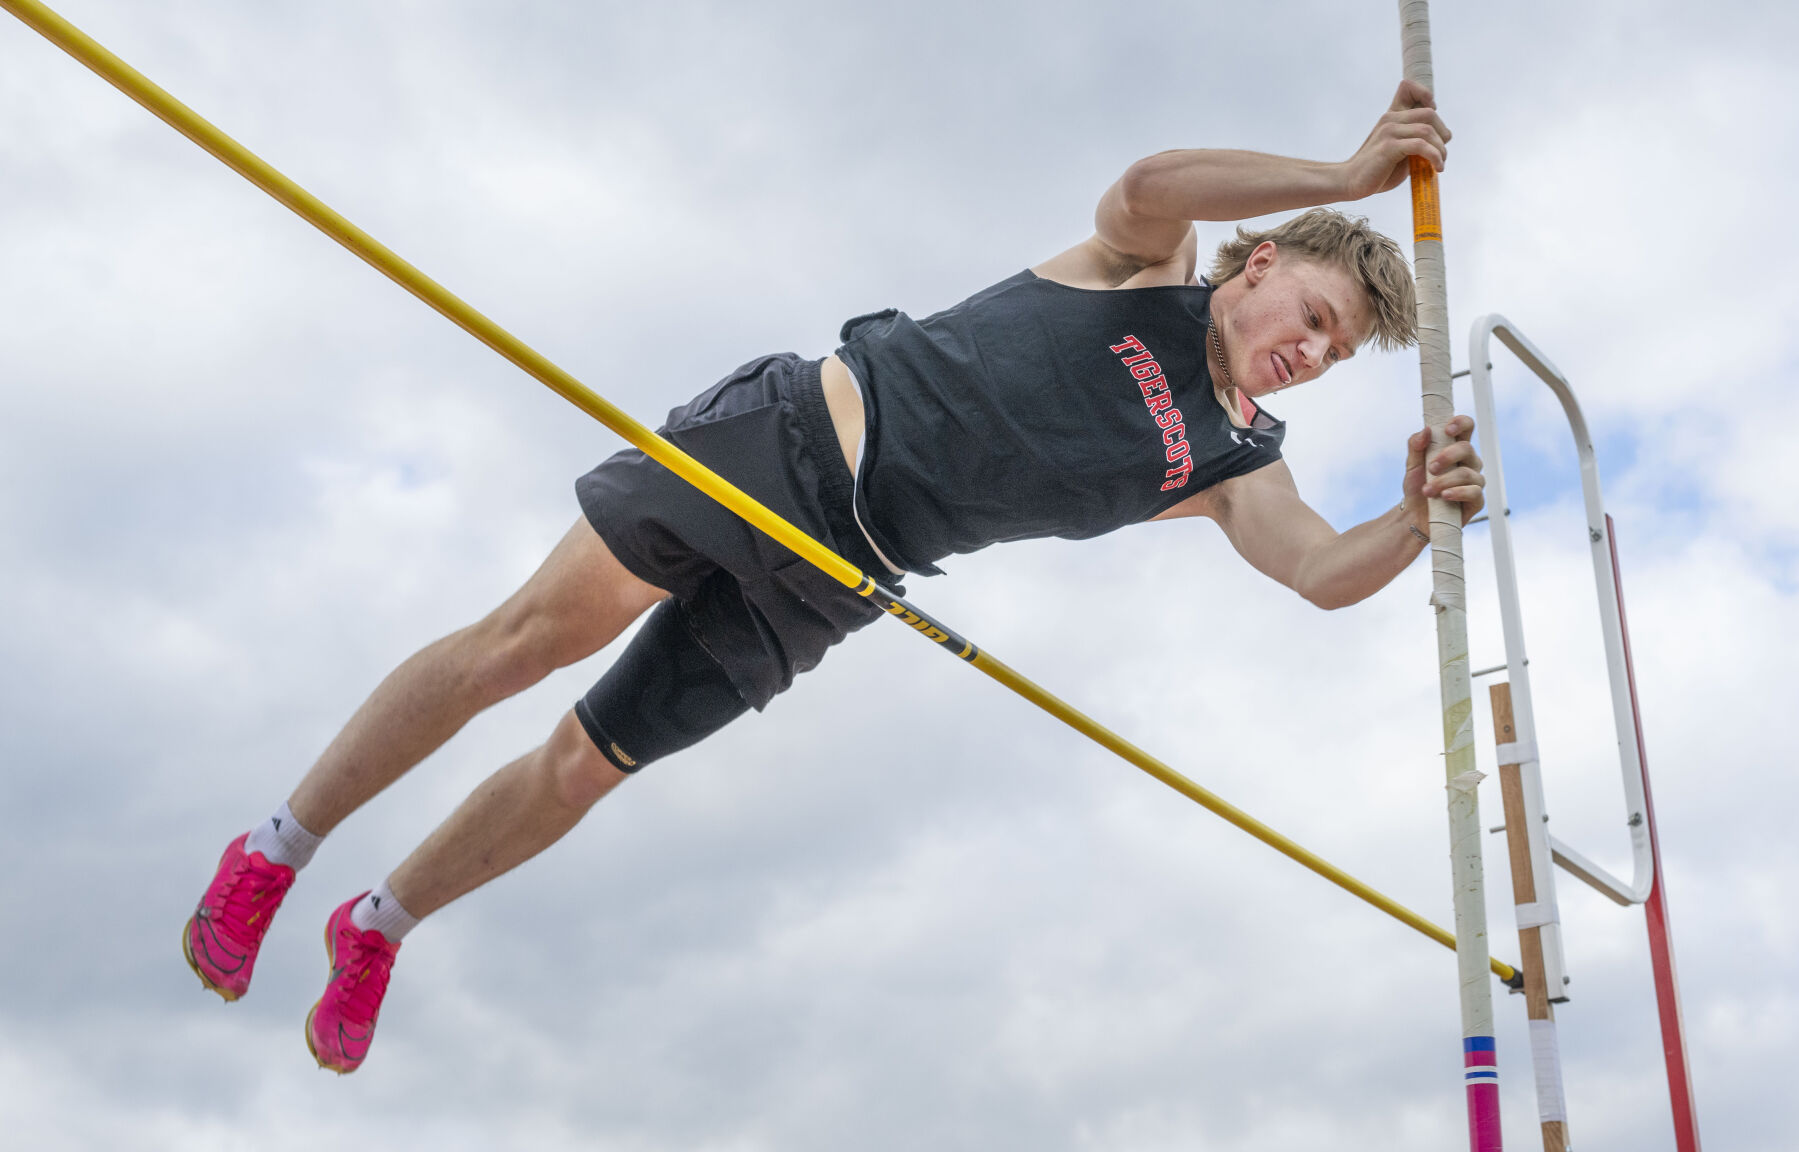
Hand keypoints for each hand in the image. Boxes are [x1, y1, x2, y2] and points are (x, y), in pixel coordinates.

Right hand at [1340, 80, 1451, 200]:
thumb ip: (1414, 140)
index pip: (1407, 87)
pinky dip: (1434, 156)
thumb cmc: (1376, 169)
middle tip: (1441, 153)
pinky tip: (1437, 168)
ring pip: (1427, 130)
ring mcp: (1388, 131)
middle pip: (1429, 113)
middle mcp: (1389, 119)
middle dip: (1442, 134)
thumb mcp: (1398, 150)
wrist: (1351, 182)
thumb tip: (1441, 141)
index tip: (1432, 121)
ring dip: (1440, 149)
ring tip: (1440, 164)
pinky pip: (1420, 145)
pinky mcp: (1388, 147)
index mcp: (1391, 116)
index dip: (1425, 95)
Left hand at [1402, 414, 1484, 526]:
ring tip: (1427, 491)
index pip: (1467, 427)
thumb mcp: (1411, 464)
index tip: (1447, 430)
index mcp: (1455, 448)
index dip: (1461, 423)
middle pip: (1467, 448)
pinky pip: (1474, 492)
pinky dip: (1457, 493)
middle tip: (1430, 468)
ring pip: (1467, 473)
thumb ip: (1416, 445)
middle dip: (1447, 457)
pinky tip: (1444, 496)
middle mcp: (1469, 462)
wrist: (1414, 515)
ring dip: (1444, 481)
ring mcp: (1475, 481)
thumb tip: (1426, 430)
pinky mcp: (1476, 500)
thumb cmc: (1416, 486)